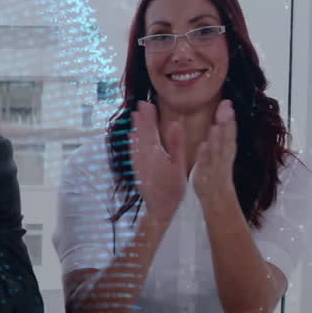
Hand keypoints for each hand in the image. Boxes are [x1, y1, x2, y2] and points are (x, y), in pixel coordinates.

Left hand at [131, 101, 187, 227]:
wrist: (160, 208)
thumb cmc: (173, 188)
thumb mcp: (179, 165)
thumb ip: (176, 143)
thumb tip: (175, 123)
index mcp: (154, 153)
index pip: (151, 130)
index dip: (148, 116)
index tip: (147, 104)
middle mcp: (142, 156)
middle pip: (141, 134)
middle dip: (141, 119)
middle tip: (140, 105)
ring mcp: (137, 164)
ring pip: (135, 142)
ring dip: (136, 128)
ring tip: (135, 116)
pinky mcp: (136, 170)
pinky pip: (133, 151)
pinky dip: (133, 141)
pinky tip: (132, 136)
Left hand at [192, 99, 238, 207]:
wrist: (214, 205)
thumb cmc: (210, 186)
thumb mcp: (209, 166)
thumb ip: (209, 153)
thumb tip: (208, 139)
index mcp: (222, 154)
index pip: (226, 134)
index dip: (227, 120)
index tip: (226, 104)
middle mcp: (223, 159)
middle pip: (226, 138)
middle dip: (226, 122)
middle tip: (226, 105)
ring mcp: (219, 169)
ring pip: (221, 149)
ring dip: (222, 134)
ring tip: (222, 118)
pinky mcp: (213, 180)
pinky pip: (208, 166)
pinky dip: (206, 155)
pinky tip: (204, 144)